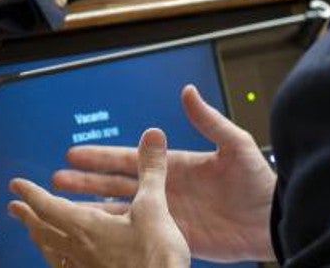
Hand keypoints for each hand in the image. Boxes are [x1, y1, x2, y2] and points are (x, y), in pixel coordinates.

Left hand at [9, 128, 190, 267]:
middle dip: (28, 217)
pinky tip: (66, 261)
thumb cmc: (155, 258)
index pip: (48, 207)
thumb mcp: (154, 209)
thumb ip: (151, 171)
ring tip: (36, 233)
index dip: (30, 193)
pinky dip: (60, 260)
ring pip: (53, 253)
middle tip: (15, 208)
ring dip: (42, 238)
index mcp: (86, 228)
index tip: (16, 185)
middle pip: (44, 232)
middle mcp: (79, 250)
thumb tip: (152, 135)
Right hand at [50, 85, 276, 262]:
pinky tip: (96, 231)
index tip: (74, 152)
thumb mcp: (234, 146)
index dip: (101, 156)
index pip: (129, 159)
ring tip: (65, 203)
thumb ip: (208, 121)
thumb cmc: (259, 182)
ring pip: (121, 209)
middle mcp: (166, 188)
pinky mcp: (175, 238)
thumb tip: (188, 91)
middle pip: (116, 183)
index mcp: (175, 165)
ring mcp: (168, 214)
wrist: (272, 221)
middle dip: (86, 179)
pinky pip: (139, 235)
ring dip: (93, 205)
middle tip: (57, 178)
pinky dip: (117, 233)